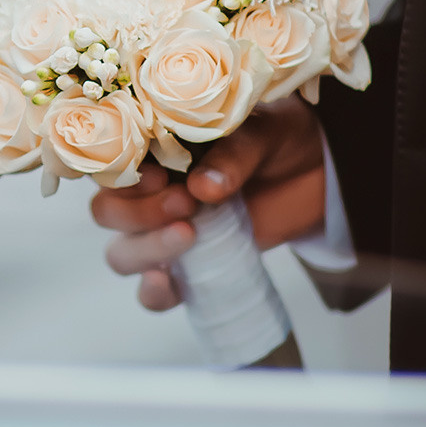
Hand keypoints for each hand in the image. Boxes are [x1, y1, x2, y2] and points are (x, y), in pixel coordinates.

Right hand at [89, 98, 327, 311]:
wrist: (318, 173)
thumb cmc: (279, 140)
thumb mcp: (264, 133)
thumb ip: (234, 155)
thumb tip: (204, 187)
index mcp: (154, 148)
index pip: (109, 163)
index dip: (121, 173)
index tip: (158, 175)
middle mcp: (149, 192)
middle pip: (107, 212)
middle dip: (138, 213)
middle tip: (185, 203)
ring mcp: (165, 232)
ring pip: (122, 252)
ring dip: (145, 249)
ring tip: (189, 236)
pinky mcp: (189, 267)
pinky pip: (154, 292)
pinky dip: (153, 293)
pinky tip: (167, 282)